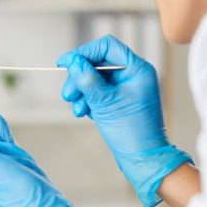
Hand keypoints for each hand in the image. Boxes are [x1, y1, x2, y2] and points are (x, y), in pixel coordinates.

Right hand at [56, 35, 192, 206]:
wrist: (143, 159)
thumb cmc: (131, 131)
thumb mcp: (104, 103)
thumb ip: (88, 79)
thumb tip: (73, 61)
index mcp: (137, 69)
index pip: (107, 47)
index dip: (84, 52)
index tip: (64, 63)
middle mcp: (134, 74)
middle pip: (98, 63)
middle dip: (79, 78)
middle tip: (67, 94)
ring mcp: (127, 87)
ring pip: (96, 79)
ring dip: (82, 91)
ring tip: (76, 109)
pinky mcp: (121, 99)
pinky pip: (99, 91)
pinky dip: (89, 100)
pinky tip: (83, 113)